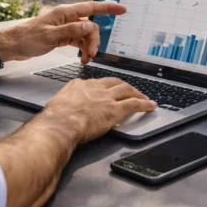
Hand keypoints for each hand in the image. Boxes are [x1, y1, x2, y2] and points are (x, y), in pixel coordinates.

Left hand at [0, 1, 126, 63]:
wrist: (14, 46)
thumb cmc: (28, 38)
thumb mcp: (50, 36)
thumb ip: (71, 30)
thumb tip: (89, 25)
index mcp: (65, 12)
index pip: (91, 7)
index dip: (108, 7)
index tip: (122, 9)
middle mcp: (67, 18)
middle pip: (90, 25)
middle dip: (94, 39)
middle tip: (91, 53)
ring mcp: (65, 27)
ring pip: (85, 35)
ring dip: (88, 46)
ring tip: (86, 59)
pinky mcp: (62, 37)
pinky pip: (78, 41)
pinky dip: (82, 50)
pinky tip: (82, 58)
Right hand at [41, 76, 155, 142]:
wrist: (61, 124)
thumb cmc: (55, 119)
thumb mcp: (56, 103)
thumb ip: (64, 102)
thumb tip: (63, 107)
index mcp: (80, 85)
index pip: (96, 83)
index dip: (105, 87)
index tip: (108, 90)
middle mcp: (95, 88)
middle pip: (114, 82)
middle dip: (124, 86)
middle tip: (130, 91)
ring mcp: (106, 98)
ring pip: (127, 90)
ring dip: (137, 93)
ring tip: (144, 97)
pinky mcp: (115, 109)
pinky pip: (134, 104)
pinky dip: (144, 104)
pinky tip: (151, 105)